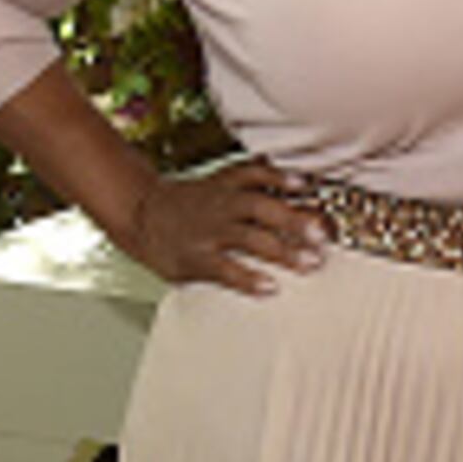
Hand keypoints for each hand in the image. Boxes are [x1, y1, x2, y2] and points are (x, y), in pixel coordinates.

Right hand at [120, 157, 328, 292]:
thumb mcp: (217, 182)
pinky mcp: (197, 258)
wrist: (140, 214)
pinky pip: (226, 269)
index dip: (282, 177)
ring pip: (250, 239)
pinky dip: (249, 278)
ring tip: (310, 263)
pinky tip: (270, 286)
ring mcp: (209, 231)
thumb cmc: (188, 203)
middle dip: (294, 220)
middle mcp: (221, 205)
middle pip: (262, 207)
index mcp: (227, 185)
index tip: (307, 183)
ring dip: (283, 251)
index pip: (257, 175)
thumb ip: (252, 179)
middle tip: (322, 234)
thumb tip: (299, 179)